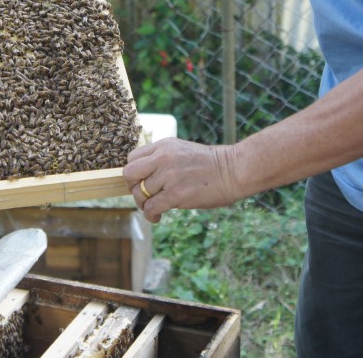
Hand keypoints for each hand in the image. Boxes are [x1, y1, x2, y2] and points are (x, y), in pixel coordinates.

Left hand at [123, 138, 240, 222]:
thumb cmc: (211, 164)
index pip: (132, 158)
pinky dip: (151, 215)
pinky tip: (158, 217)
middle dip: (132, 188)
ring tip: (155, 209)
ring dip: (144, 205)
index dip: (134, 173)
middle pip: (129, 174)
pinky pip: (151, 207)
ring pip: (139, 193)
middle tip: (143, 196)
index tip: (141, 182)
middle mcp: (163, 158)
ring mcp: (168, 176)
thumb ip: (162, 159)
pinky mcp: (175, 194)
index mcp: (163, 146)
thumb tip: (145, 176)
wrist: (234, 170)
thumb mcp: (182, 151)